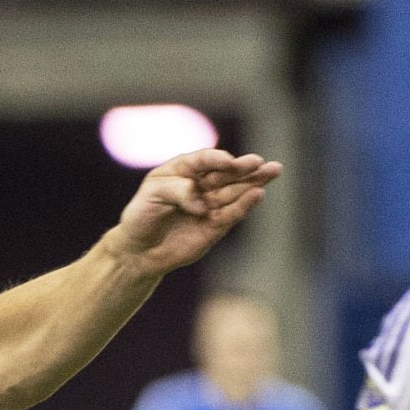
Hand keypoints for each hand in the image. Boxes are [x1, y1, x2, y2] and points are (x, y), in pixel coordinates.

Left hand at [105, 150, 282, 276]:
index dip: (218, 159)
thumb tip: (202, 203)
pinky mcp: (215, 226)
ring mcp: (209, 205)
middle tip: (262, 162)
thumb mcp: (151, 195)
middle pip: (227, 173)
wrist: (138, 250)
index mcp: (183, 169)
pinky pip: (232, 213)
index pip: (205, 159)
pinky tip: (257, 194)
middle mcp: (201, 184)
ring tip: (272, 171)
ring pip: (235, 190)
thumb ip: (178, 190)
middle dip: (245, 166)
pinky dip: (244, 205)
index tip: (228, 162)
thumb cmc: (141, 216)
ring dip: (254, 181)